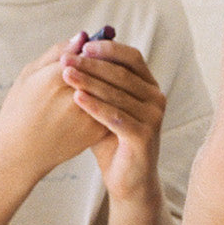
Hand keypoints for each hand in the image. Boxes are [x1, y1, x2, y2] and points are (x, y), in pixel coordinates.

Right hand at [0, 42, 109, 183]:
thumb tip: (83, 36)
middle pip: (104, 69)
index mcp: (55, 78)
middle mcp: (75, 96)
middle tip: (102, 58)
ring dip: (112, 80)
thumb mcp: (28, 75)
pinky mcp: (96, 130)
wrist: (20, 153)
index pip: (86, 53)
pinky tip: (103, 97)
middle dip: (105, 62)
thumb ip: (56, 53)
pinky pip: (111, 107)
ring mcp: (88, 115)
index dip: (91, 47)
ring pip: (111, 89)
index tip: (91, 45)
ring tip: (100, 79)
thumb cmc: (19, 109)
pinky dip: (111, 100)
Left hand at [60, 36, 166, 202]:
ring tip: (66, 74)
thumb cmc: (112, 140)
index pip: (132, 58)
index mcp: (149, 86)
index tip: (82, 45)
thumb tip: (73, 51)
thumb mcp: (105, 106)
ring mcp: (153, 118)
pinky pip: (115, 117)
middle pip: (122, 74)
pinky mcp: (144, 136)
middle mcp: (156, 98)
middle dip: (92, 64)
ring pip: (117, 94)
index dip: (108, 49)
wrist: (127, 179)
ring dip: (89, 82)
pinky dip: (95, 106)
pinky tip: (77, 98)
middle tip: (67, 58)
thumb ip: (97, 82)